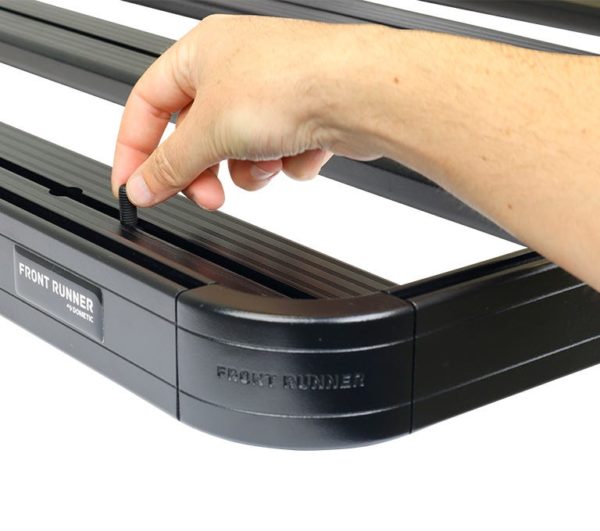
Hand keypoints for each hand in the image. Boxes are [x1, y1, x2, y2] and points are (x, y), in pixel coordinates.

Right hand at [112, 15, 381, 209]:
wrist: (358, 93)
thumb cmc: (292, 82)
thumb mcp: (209, 129)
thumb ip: (169, 164)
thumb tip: (140, 186)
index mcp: (199, 55)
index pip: (146, 107)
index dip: (134, 151)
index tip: (133, 188)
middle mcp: (232, 72)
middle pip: (193, 137)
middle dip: (201, 173)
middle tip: (207, 197)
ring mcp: (268, 97)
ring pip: (235, 153)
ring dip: (248, 168)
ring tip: (266, 160)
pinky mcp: (298, 121)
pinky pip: (272, 157)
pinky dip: (282, 163)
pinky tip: (298, 149)